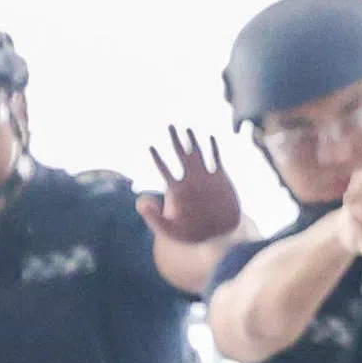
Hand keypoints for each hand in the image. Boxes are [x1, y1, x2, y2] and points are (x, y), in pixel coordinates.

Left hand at [143, 128, 241, 245]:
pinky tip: (210, 137)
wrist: (218, 237)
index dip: (157, 158)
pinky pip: (216, 160)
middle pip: (181, 155)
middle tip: (170, 125)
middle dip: (175, 140)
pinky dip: (213, 149)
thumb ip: (153, 218)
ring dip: (193, 141)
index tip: (150, 147)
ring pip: (198, 154)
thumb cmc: (192, 234)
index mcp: (177, 190)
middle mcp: (190, 180)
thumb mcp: (169, 230)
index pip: (164, 169)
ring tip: (187, 128)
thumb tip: (141, 201)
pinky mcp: (221, 179)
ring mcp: (206, 178)